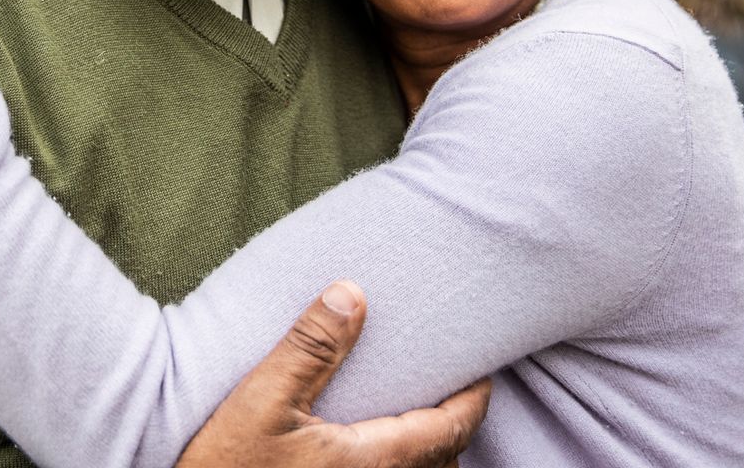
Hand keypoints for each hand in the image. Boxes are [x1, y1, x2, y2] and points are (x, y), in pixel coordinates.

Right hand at [175, 281, 490, 467]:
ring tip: (415, 414)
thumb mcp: (261, 400)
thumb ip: (309, 347)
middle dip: (454, 423)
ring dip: (429, 450)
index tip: (482, 366)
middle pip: (446, 460)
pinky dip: (402, 466)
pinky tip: (370, 447)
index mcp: (375, 461)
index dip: (474, 397)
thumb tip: (353, 293)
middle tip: (452, 384)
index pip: (452, 428)